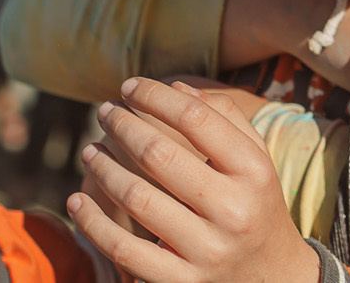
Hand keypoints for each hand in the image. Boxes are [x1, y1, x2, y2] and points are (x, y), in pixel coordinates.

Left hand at [68, 78, 318, 282]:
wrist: (272, 275)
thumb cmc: (255, 203)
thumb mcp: (255, 158)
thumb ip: (224, 118)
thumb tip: (174, 86)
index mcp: (254, 171)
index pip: (196, 119)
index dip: (155, 97)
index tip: (130, 87)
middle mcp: (234, 210)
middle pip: (160, 155)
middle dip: (123, 127)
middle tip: (104, 112)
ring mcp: (206, 250)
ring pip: (137, 199)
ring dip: (103, 169)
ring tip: (90, 150)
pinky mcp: (182, 282)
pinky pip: (124, 250)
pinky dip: (92, 223)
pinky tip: (77, 199)